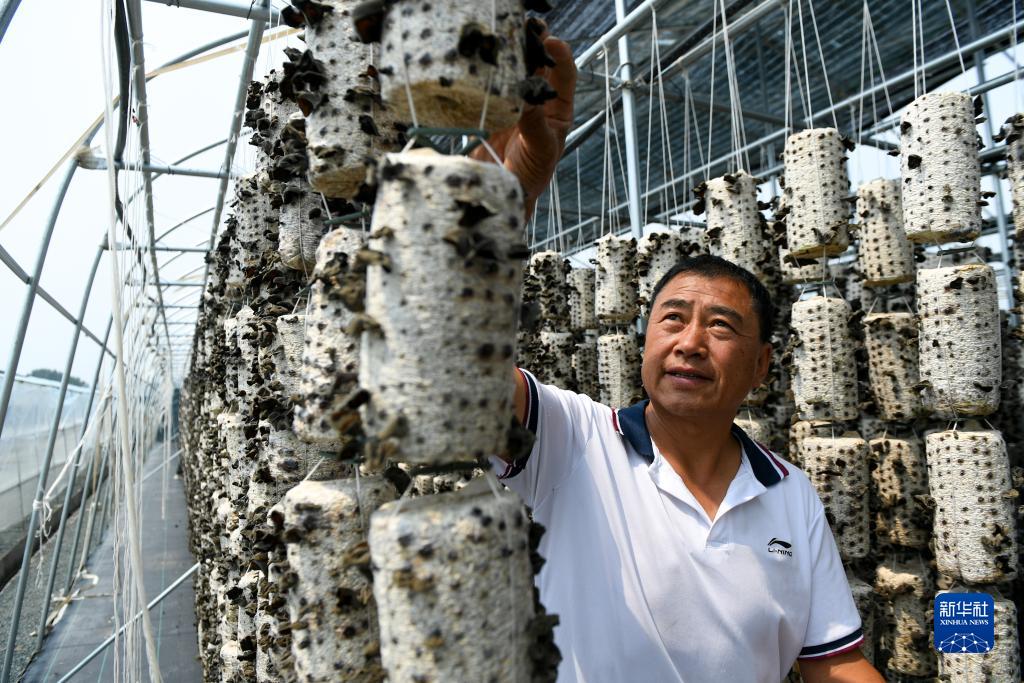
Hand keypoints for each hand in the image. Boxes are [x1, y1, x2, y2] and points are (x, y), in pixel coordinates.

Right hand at [472, 22, 576, 218]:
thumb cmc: (530, 176)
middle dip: (533, 43)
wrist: (500, 195)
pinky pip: (488, 85)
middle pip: (538, 64)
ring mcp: (512, 102)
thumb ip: (536, 123)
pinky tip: (480, 59)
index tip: (551, 42)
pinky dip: (485, 71)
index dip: (560, 55)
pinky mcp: (489, 108)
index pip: (565, 75)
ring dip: (509, 52)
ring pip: (513, 70)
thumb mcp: (540, 150)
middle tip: (525, 27)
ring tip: (502, 36)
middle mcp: (536, 101)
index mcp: (557, 110)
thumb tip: (528, 93)